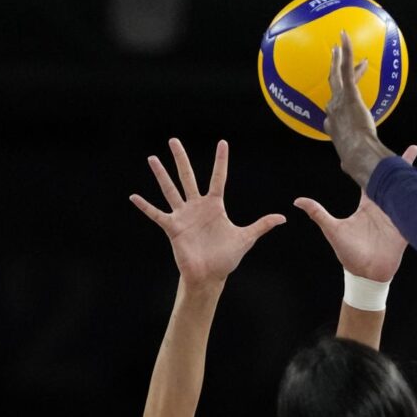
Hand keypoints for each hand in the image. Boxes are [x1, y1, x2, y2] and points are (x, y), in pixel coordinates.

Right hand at [130, 138, 285, 286]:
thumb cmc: (226, 257)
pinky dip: (145, 206)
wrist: (210, 275)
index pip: (219, 178)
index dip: (221, 161)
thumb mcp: (246, 238)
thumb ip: (262, 225)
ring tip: (152, 159)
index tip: (222, 142)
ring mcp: (184, 216)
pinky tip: (133, 196)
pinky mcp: (173, 228)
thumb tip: (283, 218)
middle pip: (188, 177)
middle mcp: (197, 207)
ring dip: (161, 175)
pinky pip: (157, 214)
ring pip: (170, 190)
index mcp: (215, 206)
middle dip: (182, 159)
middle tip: (174, 140)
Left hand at [293, 145, 416, 282]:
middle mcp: (384, 206)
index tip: (380, 149)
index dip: (376, 164)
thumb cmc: (348, 253)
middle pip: (395, 180)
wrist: (366, 273)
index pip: (373, 178)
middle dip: (404, 164)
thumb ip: (318, 213)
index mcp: (367, 204)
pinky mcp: (408, 226)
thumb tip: (297, 200)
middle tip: (414, 148)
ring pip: (411, 192)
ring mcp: (398, 215)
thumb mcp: (332, 229)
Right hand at [324, 31, 395, 188]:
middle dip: (332, 73)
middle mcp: (332, 112)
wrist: (358, 156)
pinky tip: (344, 37)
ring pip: (336, 74)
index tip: (343, 99)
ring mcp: (339, 102)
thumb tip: (353, 171)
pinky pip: (345, 68)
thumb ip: (352, 163)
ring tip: (338, 45)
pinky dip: (345, 51)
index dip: (336, 104)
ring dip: (337, 58)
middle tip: (333, 61)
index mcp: (333, 128)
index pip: (333, 111)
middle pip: (332, 88)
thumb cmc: (358, 164)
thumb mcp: (353, 163)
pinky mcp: (349, 94)